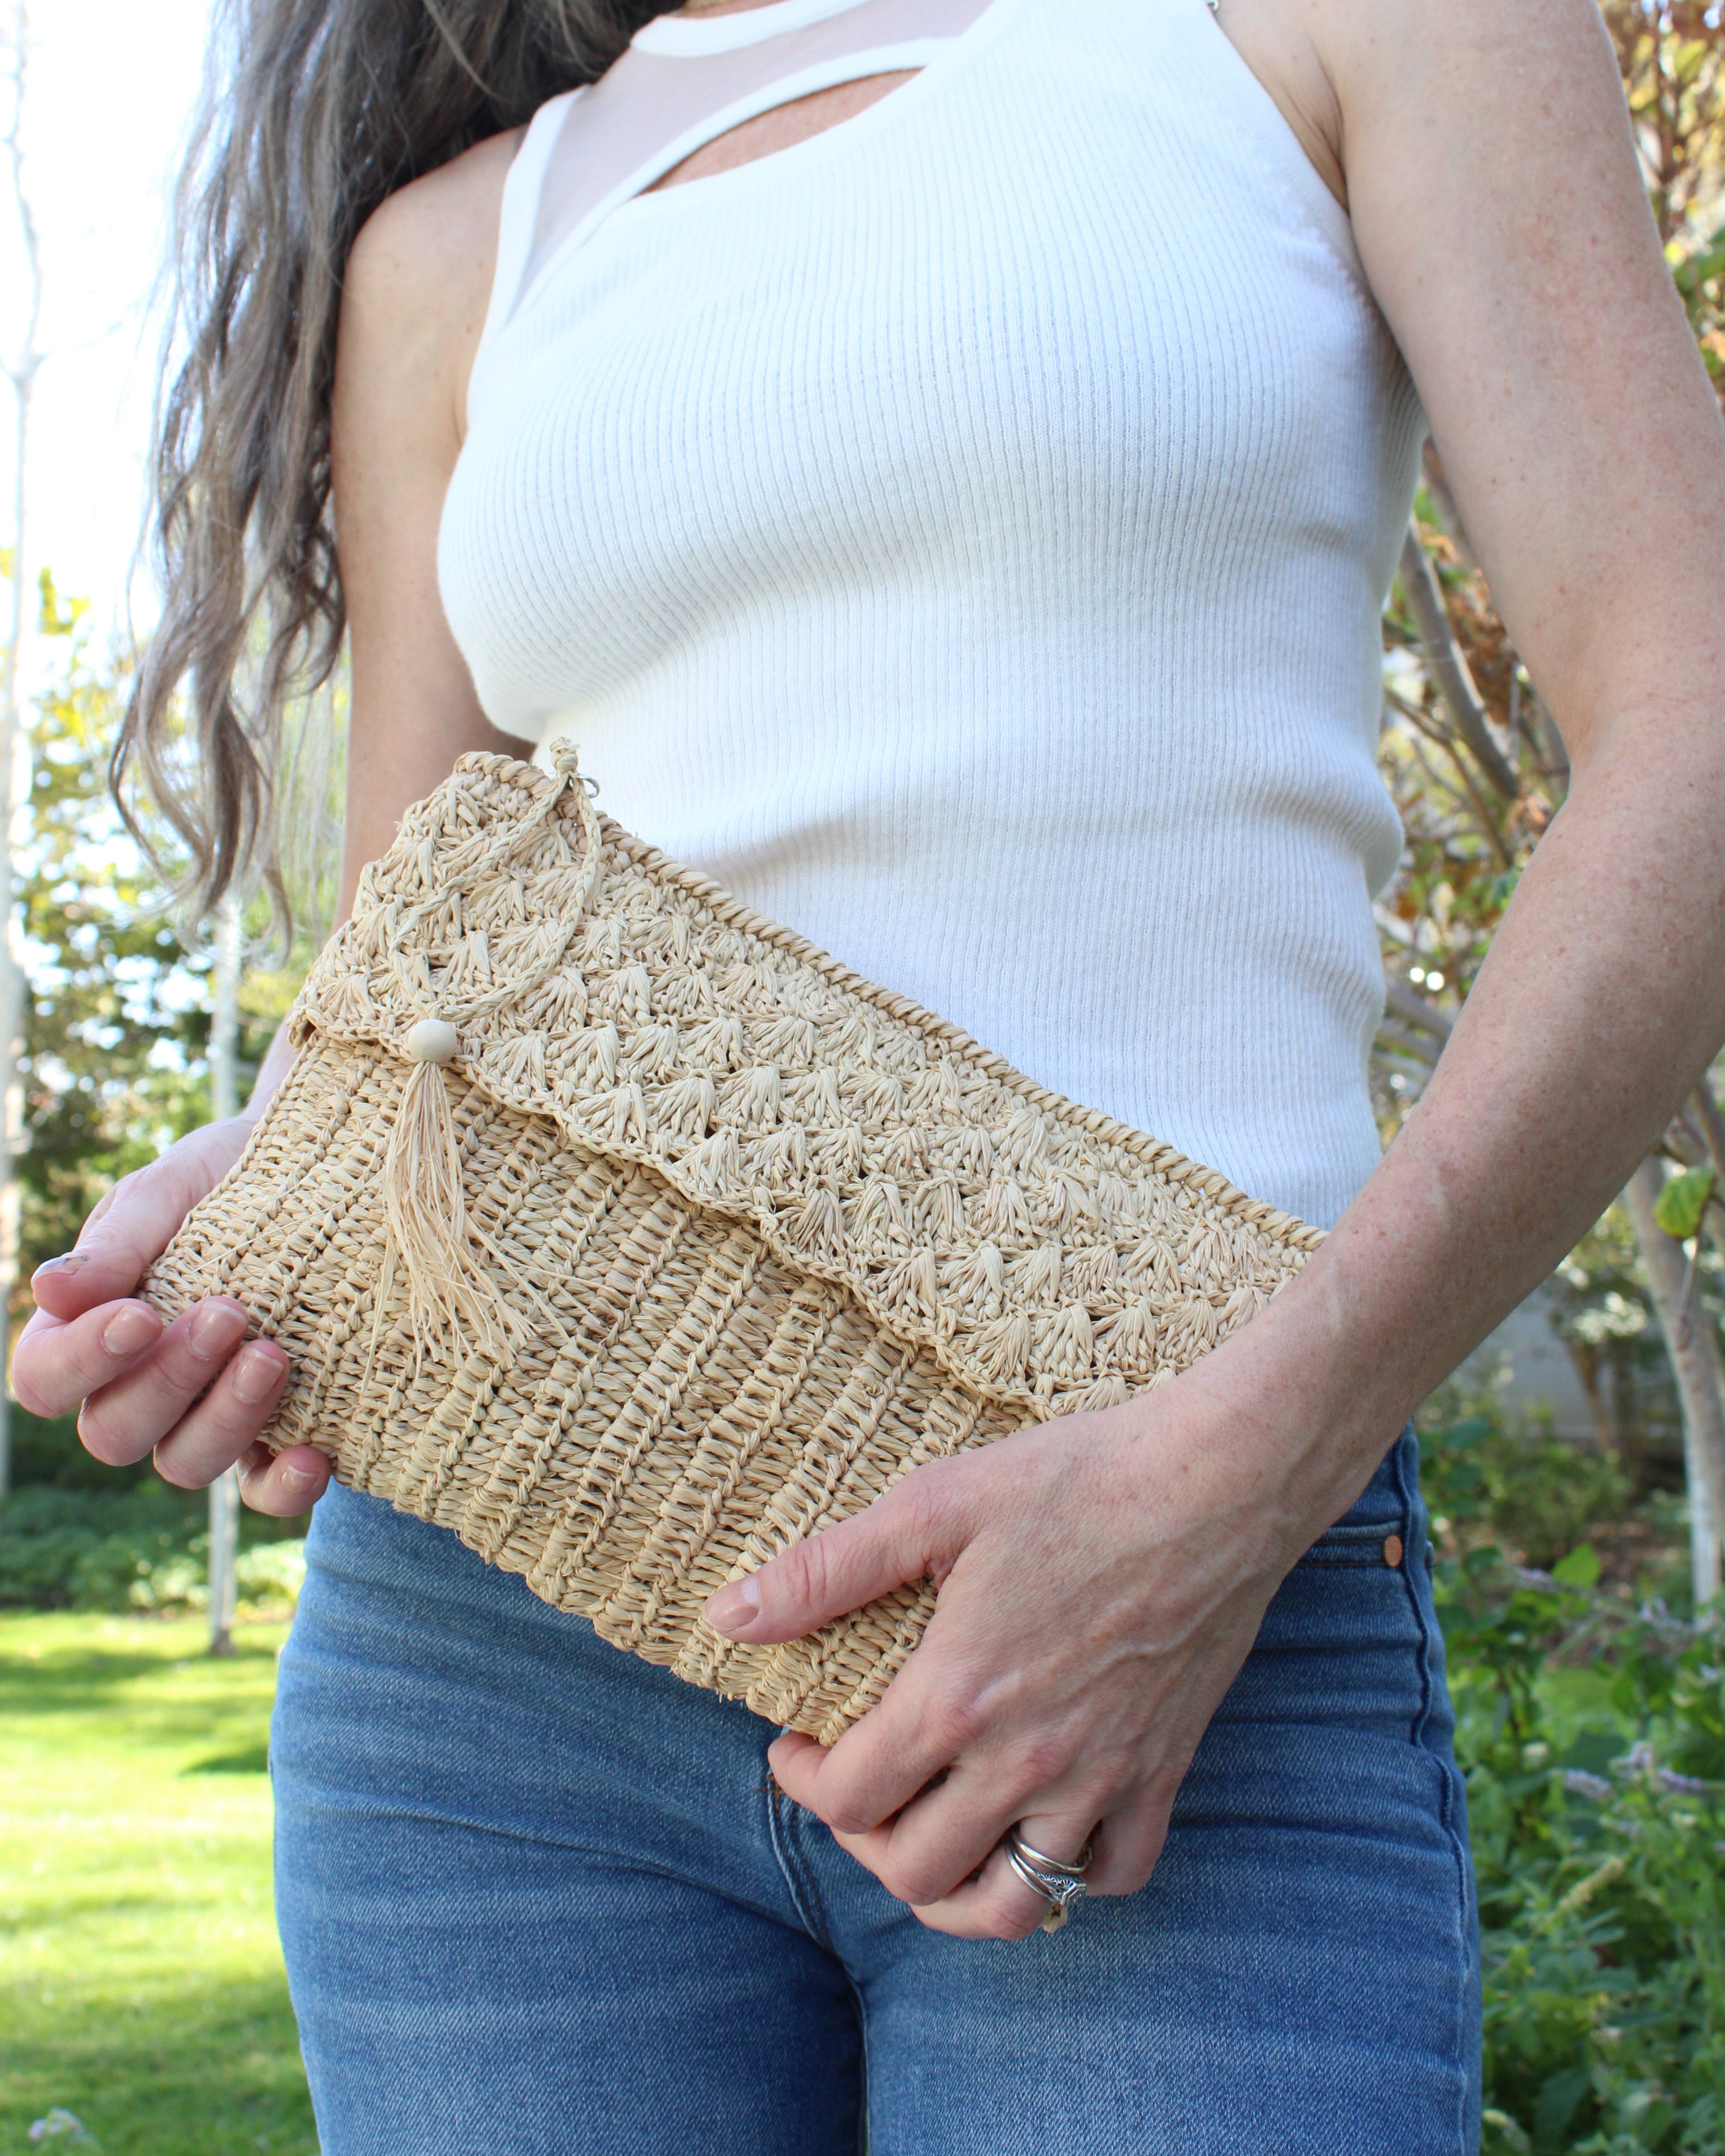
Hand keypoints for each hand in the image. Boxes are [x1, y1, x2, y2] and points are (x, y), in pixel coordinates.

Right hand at [13, 1116, 326, 1515]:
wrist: (325, 1168)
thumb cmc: (226, 1176)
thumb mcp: (171, 1190)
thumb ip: (118, 1240)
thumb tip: (49, 1288)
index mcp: (89, 1329)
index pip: (45, 1379)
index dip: (82, 1363)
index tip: (142, 1315)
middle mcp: (139, 1386)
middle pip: (116, 1432)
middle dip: (170, 1378)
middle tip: (230, 1313)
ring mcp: (206, 1415)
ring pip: (184, 1463)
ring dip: (226, 1420)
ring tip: (274, 1356)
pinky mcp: (275, 1432)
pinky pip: (262, 1491)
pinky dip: (283, 1486)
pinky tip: (314, 1454)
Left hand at [703, 1386, 1309, 1940]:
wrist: (1216, 1482)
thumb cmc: (1074, 1479)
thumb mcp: (932, 1504)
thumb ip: (825, 1570)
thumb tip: (728, 1617)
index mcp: (958, 1696)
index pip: (849, 1798)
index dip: (804, 1782)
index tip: (798, 1743)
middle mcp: (1027, 1759)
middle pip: (916, 1870)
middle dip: (862, 1840)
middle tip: (856, 1784)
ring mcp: (1101, 1775)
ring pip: (1012, 1901)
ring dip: (954, 1891)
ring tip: (929, 1841)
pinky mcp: (1162, 1770)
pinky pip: (1112, 1873)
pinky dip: (1069, 1874)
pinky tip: (1039, 1827)